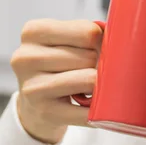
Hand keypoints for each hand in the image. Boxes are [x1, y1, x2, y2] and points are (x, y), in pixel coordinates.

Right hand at [10, 19, 102, 143]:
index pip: (87, 31)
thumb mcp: (63, 41)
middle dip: (99, 64)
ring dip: (100, 85)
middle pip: (89, 56)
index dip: (102, 41)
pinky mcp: (45, 112)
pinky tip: (99, 107)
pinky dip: (100, 110)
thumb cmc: (57, 65)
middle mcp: (26, 58)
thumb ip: (88, 34)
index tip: (98, 49)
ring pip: (89, 80)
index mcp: (32, 31)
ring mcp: (33, 87)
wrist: (34, 103)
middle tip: (94, 71)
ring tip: (93, 86)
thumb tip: (120, 43)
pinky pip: (87, 111)